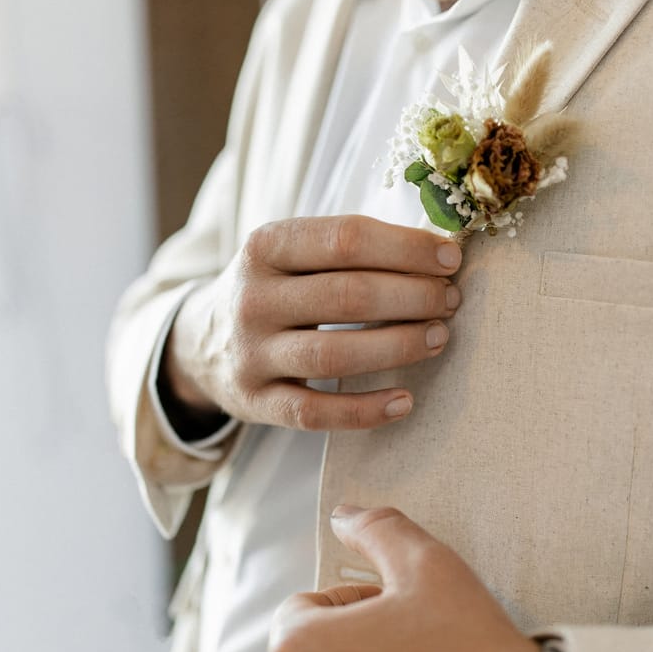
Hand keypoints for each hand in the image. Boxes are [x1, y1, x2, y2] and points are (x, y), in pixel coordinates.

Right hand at [162, 216, 462, 430]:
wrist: (202, 342)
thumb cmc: (275, 290)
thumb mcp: (292, 254)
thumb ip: (350, 248)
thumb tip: (438, 250)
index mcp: (265, 247)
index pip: (345, 239)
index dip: (406, 248)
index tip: (450, 258)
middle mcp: (253, 299)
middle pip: (347, 296)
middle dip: (412, 296)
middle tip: (449, 300)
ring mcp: (251, 354)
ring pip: (334, 355)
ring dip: (398, 346)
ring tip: (438, 338)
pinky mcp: (257, 402)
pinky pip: (316, 412)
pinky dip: (365, 410)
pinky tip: (404, 400)